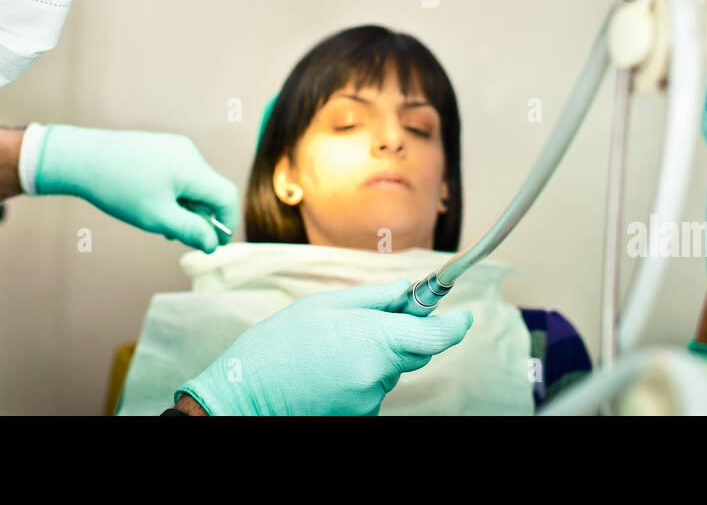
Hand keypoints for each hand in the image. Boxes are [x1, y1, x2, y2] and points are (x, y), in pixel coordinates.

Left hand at [30, 125, 238, 251]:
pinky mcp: (161, 146)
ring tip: (157, 221)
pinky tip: (150, 203)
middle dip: (198, 217)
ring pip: (193, 183)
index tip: (214, 245)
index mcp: (192, 168)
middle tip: (173, 235)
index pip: (226, 197)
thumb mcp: (157, 218)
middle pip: (209, 190)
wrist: (81, 158)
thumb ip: (190, 231)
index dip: (226, 223)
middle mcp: (188, 153)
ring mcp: (174, 146)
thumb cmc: (119, 189)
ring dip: (183, 206)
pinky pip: (178, 173)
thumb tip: (214, 243)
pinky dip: (173, 193)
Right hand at [175, 278, 473, 414]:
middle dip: (402, 334)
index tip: (461, 316)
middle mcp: (378, 374)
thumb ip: (374, 298)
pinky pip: (371, 389)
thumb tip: (406, 290)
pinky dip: (359, 377)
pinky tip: (328, 370)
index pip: (436, 337)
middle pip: (414, 352)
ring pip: (390, 370)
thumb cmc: (279, 344)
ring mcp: (369, 400)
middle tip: (371, 319)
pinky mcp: (358, 416)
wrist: (245, 394)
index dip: (454, 325)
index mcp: (375, 339)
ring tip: (332, 348)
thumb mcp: (325, 305)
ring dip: (375, 356)